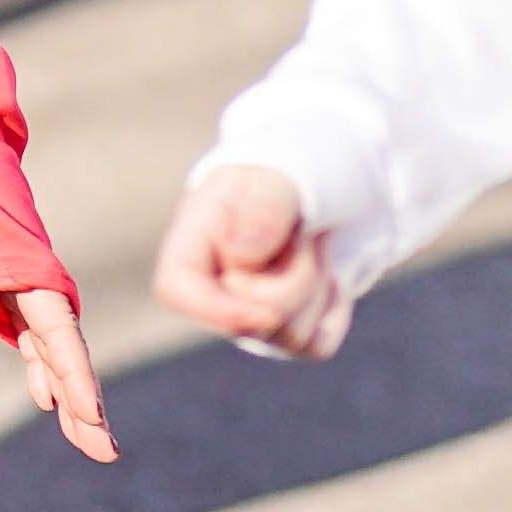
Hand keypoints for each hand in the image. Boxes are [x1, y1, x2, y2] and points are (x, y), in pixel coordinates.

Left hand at [0, 156, 112, 460]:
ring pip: (51, 346)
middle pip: (64, 345)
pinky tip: (47, 399)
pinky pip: (30, 333)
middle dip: (84, 398)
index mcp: (23, 260)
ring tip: (90, 441)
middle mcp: (30, 275)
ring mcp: (18, 281)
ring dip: (69, 391)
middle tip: (105, 452)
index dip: (74, 370)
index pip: (56, 325)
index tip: (93, 413)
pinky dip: (42, 366)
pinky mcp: (2, 283)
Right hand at [152, 158, 347, 361]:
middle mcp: (214, 281)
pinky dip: (335, 304)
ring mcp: (249, 311)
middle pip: (254, 319)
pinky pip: (317, 345)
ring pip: (289, 336)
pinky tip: (328, 269)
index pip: (177, 288)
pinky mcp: (286, 331)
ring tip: (315, 238)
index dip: (215, 310)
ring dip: (319, 281)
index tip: (265, 312)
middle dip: (299, 272)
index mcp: (196, 235)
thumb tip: (238, 256)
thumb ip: (264, 206)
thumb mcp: (286, 170)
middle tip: (306, 226)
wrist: (331, 177)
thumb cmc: (296, 166)